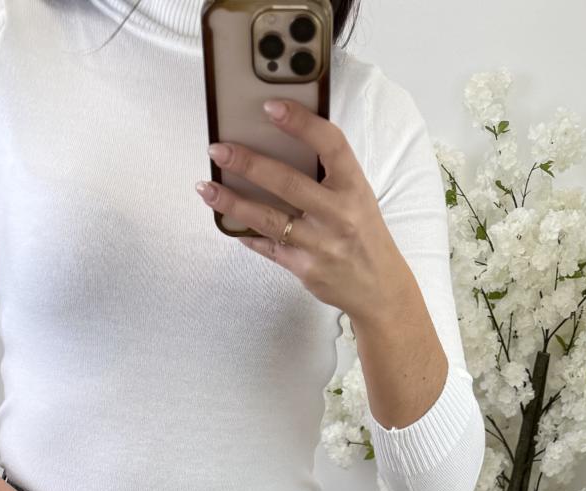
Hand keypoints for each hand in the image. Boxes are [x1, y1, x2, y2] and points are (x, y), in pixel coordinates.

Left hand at [196, 98, 412, 325]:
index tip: (270, 106)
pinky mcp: (305, 269)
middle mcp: (338, 213)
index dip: (300, 122)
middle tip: (218, 150)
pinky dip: (247, 234)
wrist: (379, 288)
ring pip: (269, 219)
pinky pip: (269, 248)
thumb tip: (280, 144)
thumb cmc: (363, 234)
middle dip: (248, 163)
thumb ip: (326, 173)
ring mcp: (321, 244)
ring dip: (233, 202)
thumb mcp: (357, 196)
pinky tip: (228, 223)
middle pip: (287, 182)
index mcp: (354, 186)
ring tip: (206, 188)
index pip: (329, 144)